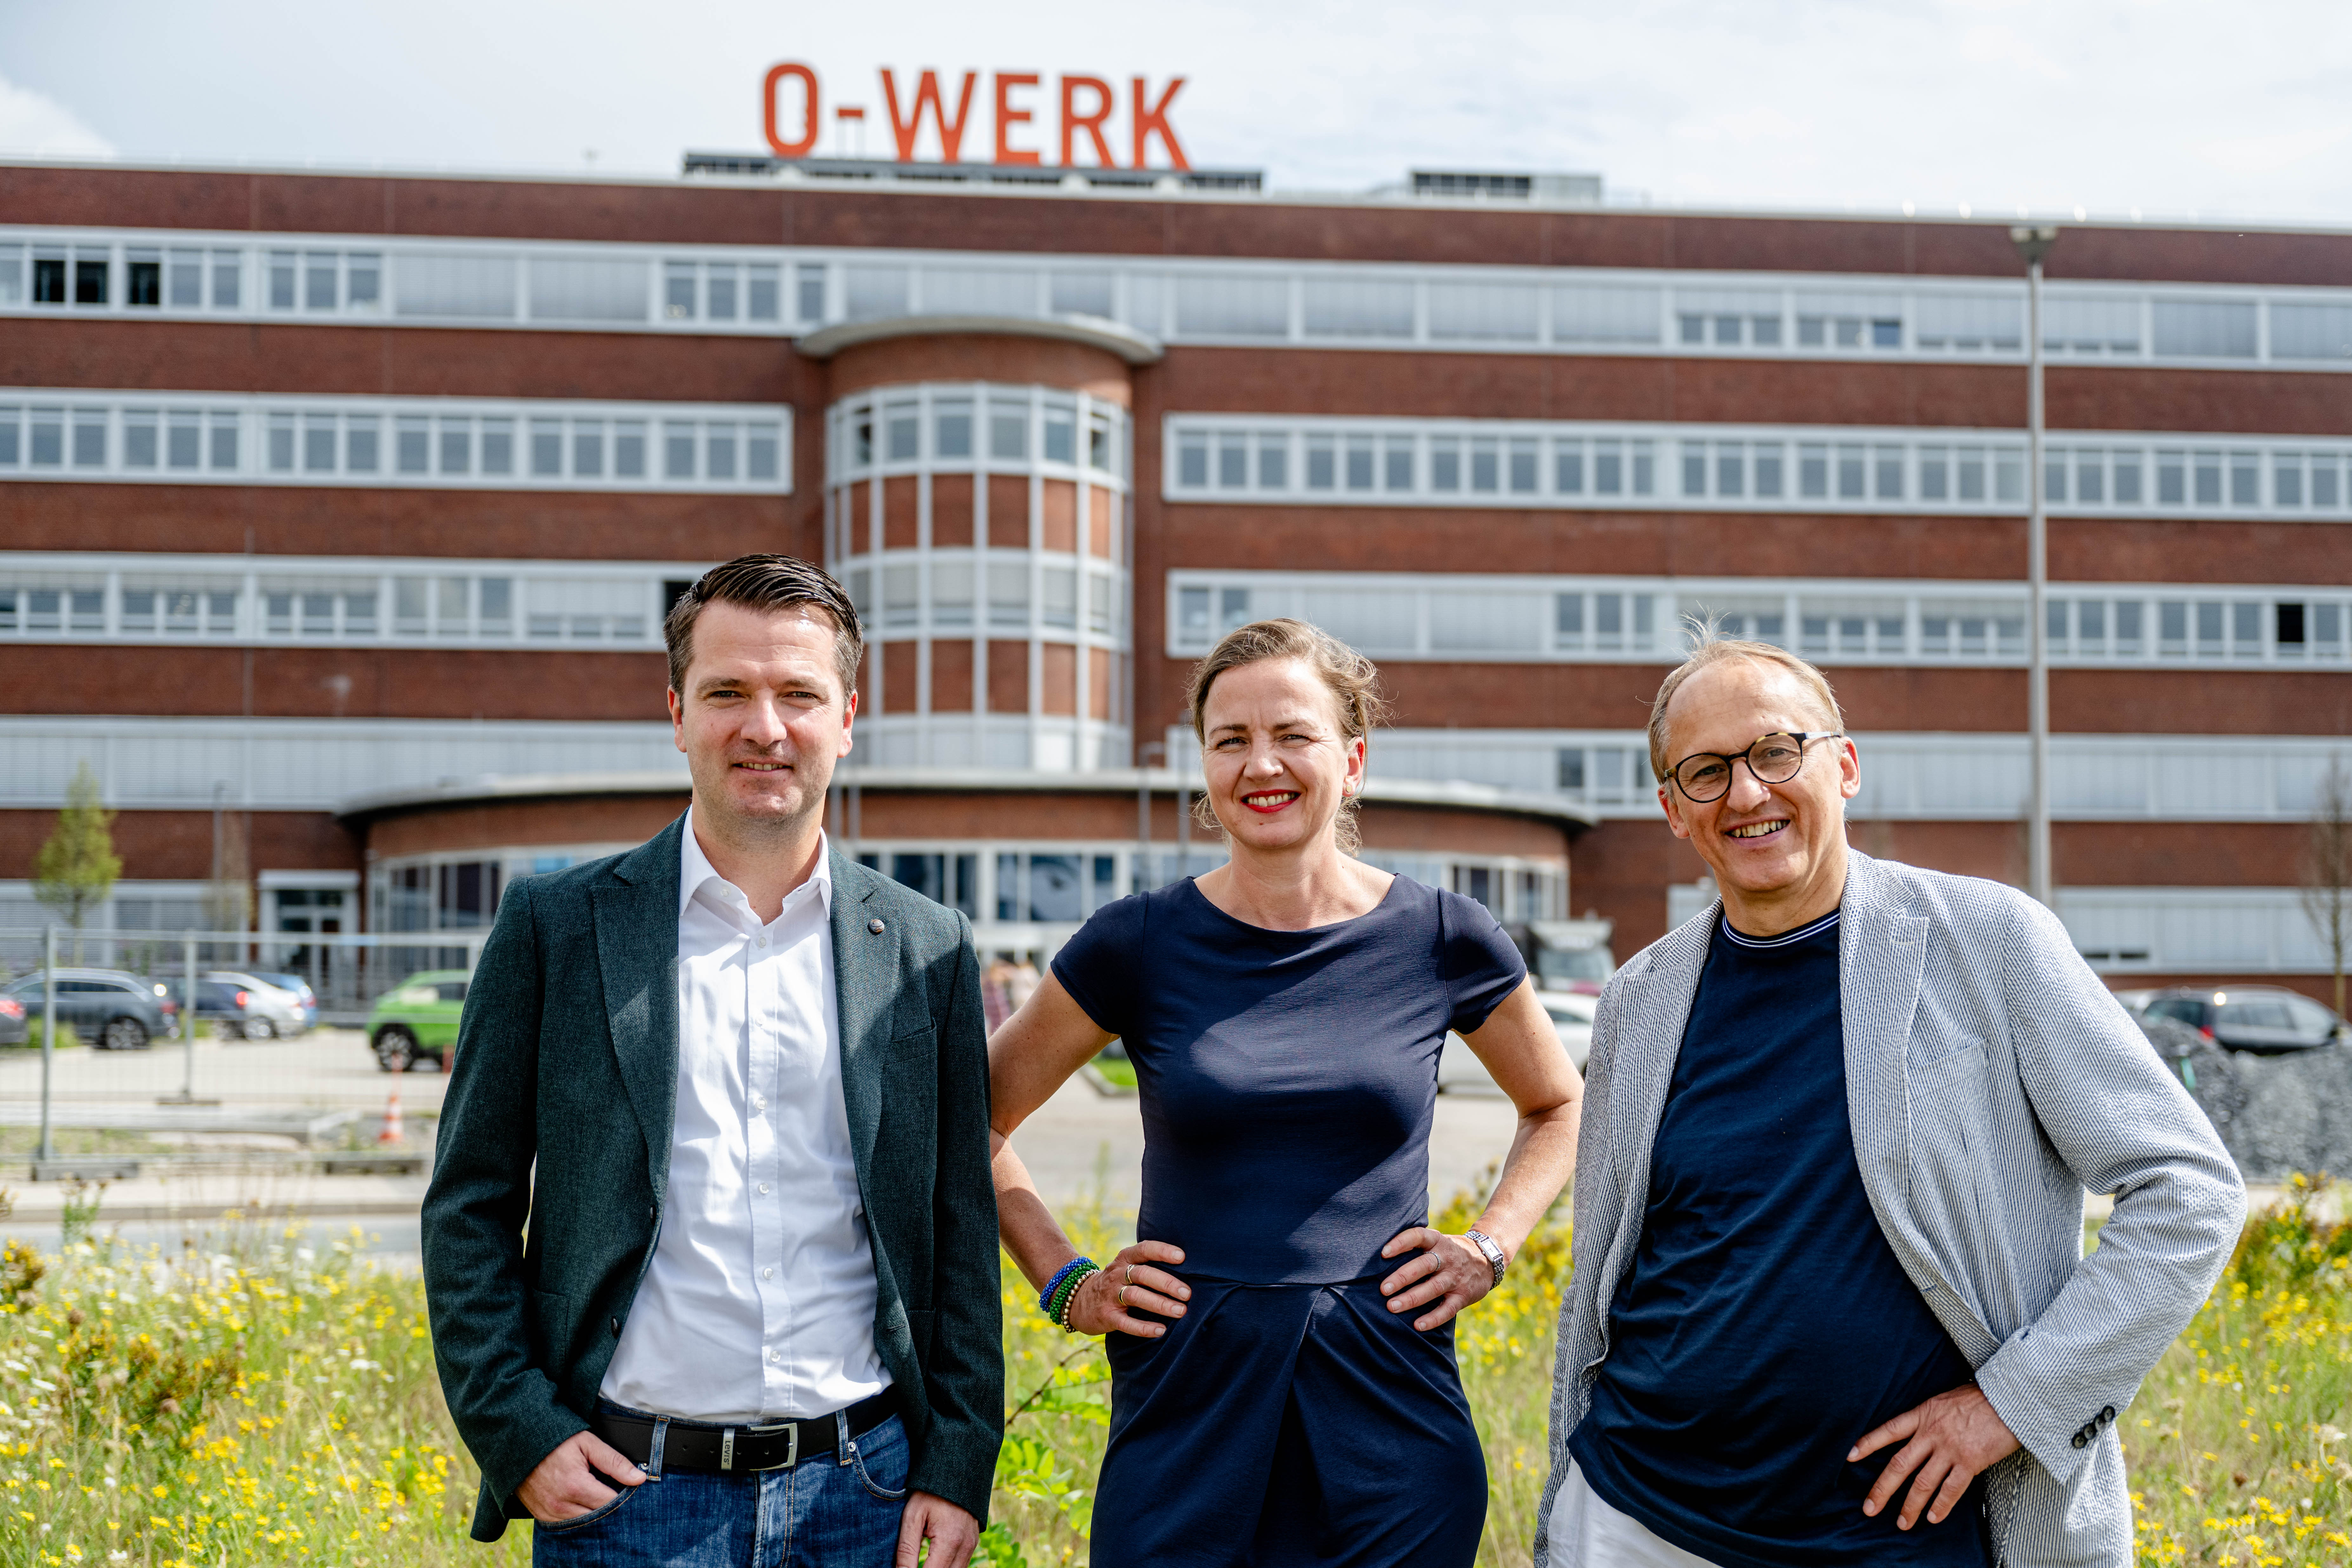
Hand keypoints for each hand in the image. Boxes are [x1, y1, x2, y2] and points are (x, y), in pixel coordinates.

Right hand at [515, 1429, 644, 1523]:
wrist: (519, 1445)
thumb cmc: (556, 1441)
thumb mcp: (587, 1443)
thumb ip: (614, 1462)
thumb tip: (639, 1478)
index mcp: (575, 1485)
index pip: (611, 1503)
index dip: (624, 1498)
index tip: (629, 1489)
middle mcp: (561, 1504)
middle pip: (598, 1518)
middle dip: (611, 1509)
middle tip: (617, 1495)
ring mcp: (549, 1513)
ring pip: (582, 1525)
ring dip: (594, 1516)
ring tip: (599, 1498)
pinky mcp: (541, 1516)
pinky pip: (566, 1526)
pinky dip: (577, 1519)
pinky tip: (583, 1505)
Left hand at [896, 1491, 977, 1567]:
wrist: (955, 1471)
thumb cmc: (929, 1493)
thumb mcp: (912, 1517)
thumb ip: (906, 1550)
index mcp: (950, 1540)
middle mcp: (965, 1547)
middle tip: (910, 1565)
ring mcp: (972, 1546)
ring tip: (922, 1563)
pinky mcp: (973, 1543)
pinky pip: (961, 1566)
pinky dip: (947, 1567)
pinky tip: (933, 1562)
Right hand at [1064, 1242, 1189, 1337]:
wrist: (1077, 1300)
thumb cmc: (1115, 1283)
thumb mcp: (1126, 1268)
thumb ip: (1148, 1266)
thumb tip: (1188, 1271)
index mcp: (1124, 1259)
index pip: (1144, 1250)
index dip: (1162, 1251)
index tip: (1182, 1257)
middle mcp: (1116, 1274)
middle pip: (1142, 1274)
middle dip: (1167, 1283)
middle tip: (1188, 1294)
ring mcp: (1110, 1295)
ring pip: (1135, 1296)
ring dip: (1159, 1303)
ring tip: (1180, 1311)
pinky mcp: (1106, 1316)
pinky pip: (1126, 1323)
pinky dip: (1144, 1327)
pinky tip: (1161, 1330)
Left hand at [1377, 1226, 1496, 1330]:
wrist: (1487, 1259)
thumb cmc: (1449, 1252)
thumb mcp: (1437, 1242)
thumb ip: (1417, 1247)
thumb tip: (1380, 1258)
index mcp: (1437, 1241)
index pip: (1419, 1236)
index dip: (1401, 1243)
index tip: (1383, 1253)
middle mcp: (1447, 1257)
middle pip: (1423, 1265)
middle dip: (1403, 1277)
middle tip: (1383, 1289)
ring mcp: (1456, 1277)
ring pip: (1433, 1288)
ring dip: (1412, 1298)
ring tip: (1392, 1307)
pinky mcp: (1463, 1295)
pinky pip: (1448, 1309)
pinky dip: (1433, 1318)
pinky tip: (1417, 1325)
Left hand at [1849, 1382, 2021, 1528]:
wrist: (2008, 1398)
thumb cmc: (1979, 1398)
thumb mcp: (1945, 1400)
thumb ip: (1930, 1417)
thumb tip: (1921, 1432)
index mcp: (1923, 1414)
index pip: (1889, 1430)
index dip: (1868, 1443)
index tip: (1849, 1456)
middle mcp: (1932, 1433)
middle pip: (1899, 1464)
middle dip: (1882, 1488)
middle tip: (1870, 1508)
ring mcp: (1950, 1449)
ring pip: (1923, 1482)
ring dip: (1911, 1505)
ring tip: (1902, 1522)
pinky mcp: (1970, 1461)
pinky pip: (1951, 1489)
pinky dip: (1941, 1505)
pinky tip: (1933, 1518)